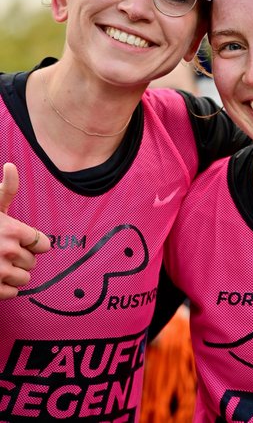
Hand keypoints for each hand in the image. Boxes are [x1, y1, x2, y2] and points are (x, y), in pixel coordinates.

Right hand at [0, 163, 50, 298]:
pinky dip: (5, 288)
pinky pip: (13, 293)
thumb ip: (7, 188)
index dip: (32, 243)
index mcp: (13, 230)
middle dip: (21, 258)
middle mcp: (8, 251)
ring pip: (25, 279)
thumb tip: (10, 165)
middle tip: (3, 251)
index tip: (19, 240)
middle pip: (33, 262)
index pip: (43, 244)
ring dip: (14, 274)